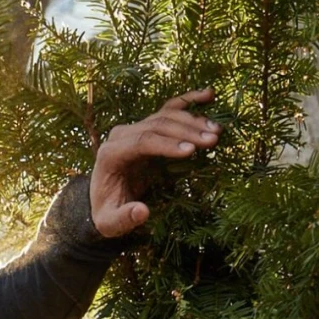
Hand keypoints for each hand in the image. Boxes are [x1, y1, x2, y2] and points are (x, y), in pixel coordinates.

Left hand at [90, 88, 218, 236]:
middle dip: (186, 132)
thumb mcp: (110, 223)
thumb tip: (142, 211)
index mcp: (110, 154)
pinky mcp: (146, 126)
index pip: (141, 142)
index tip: (191, 151)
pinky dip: (189, 101)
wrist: (102, 200)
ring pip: (166, 116)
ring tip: (216, 132)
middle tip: (212, 141)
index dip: (166, 145)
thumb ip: (123, 219)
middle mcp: (120, 135)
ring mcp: (134, 127)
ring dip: (193, 121)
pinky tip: (209, 95)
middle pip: (156, 125)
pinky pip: (169, 109)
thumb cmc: (107, 212)